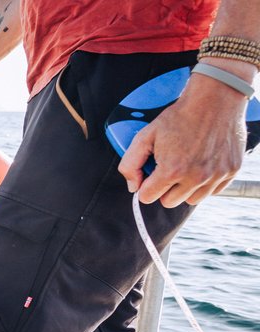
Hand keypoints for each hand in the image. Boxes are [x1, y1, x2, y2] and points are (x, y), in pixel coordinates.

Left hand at [119, 72, 247, 206]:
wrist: (215, 99)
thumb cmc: (179, 116)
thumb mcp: (145, 136)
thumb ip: (130, 164)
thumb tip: (133, 186)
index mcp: (172, 170)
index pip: (147, 197)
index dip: (145, 185)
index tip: (150, 174)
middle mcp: (196, 177)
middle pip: (169, 201)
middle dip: (164, 188)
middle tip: (168, 167)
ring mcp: (216, 175)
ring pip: (191, 200)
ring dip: (185, 188)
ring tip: (186, 165)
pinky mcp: (231, 171)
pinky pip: (212, 191)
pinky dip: (205, 183)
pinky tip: (202, 165)